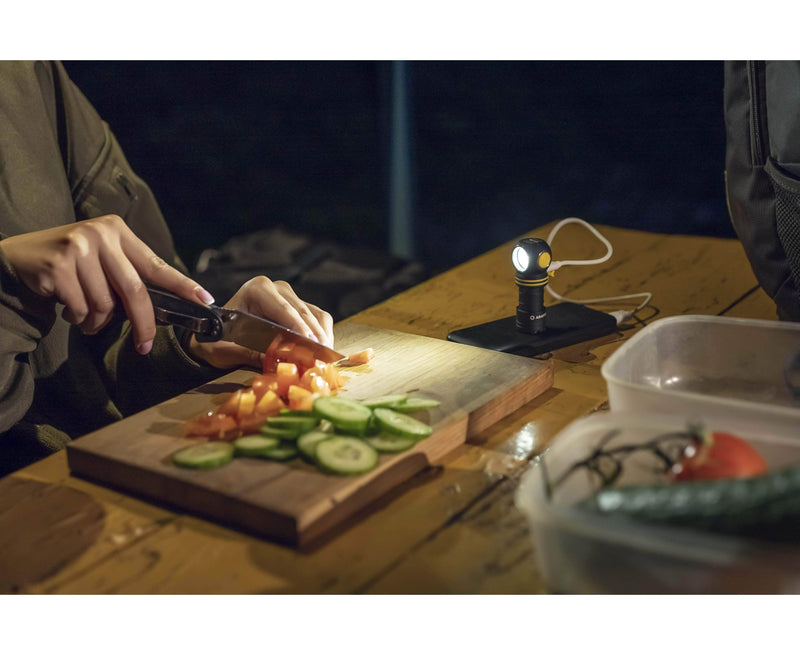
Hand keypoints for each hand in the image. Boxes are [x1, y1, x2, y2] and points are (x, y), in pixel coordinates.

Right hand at [0, 214, 214, 353]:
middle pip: (135, 291)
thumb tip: (168, 305)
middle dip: (143, 324)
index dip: (182, 285)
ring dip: (97, 321)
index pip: (156, 264)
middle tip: (144, 345)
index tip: (204, 300)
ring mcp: (78, 247)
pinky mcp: (58, 266)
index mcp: (117, 230)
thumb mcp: (101, 258)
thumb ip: (129, 274)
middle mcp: (99, 234)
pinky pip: (80, 309)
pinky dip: (76, 317)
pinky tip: (65, 306)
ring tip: (84, 314)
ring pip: (105, 305)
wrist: (17, 258)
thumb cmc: (69, 263)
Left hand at [187, 276, 333, 368]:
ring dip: (322, 337)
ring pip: (316, 315)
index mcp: (257, 290)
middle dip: (314, 336)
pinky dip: (323, 335)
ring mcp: (290, 296)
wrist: (216, 336)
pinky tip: (324, 352)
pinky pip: (318, 319)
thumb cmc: (218, 341)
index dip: (298, 327)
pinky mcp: (299, 307)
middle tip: (322, 358)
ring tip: (326, 358)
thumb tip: (275, 361)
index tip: (310, 344)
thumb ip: (249, 353)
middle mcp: (276, 288)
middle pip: (303, 312)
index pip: (284, 309)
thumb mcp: (227, 349)